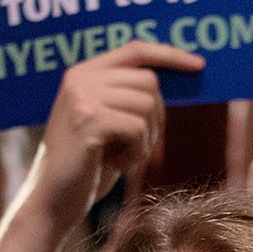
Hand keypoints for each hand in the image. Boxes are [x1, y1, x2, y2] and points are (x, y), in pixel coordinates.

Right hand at [20, 41, 204, 233]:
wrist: (53, 201)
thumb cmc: (87, 166)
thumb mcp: (108, 122)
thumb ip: (129, 97)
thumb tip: (178, 79)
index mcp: (83, 73)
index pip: (136, 50)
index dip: (170, 55)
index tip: (199, 66)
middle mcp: (80, 78)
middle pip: (148, 81)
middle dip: (156, 117)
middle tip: (137, 146)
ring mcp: (82, 97)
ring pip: (147, 105)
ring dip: (146, 139)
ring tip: (121, 157)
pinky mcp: (89, 120)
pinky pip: (138, 128)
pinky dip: (136, 153)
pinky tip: (115, 165)